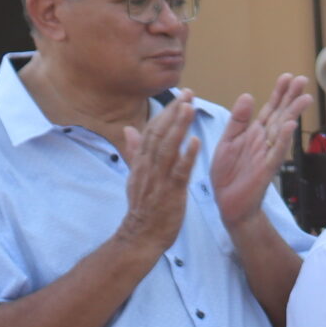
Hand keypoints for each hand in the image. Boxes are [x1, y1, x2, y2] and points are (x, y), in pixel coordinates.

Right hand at [114, 89, 202, 258]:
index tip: (180, 96)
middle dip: (174, 111)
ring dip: (179, 126)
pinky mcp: (171, 192)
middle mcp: (148, 165)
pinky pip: (179, 172)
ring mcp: (159, 178)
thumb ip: (135, 152)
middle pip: (160, 133)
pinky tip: (196, 142)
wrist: (142, 234)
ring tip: (190, 107)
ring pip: (168, 147)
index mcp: (142, 161)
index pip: (153, 130)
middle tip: (189, 92)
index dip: (166, 111)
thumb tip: (129, 129)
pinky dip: (187, 156)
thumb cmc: (143, 206)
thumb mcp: (136, 176)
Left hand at [211, 75, 309, 231]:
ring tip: (304, 97)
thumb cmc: (228, 174)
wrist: (228, 203)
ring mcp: (267, 154)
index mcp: (254, 133)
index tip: (287, 77)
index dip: (278, 93)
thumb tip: (248, 95)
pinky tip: (290, 126)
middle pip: (280, 115)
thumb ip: (238, 120)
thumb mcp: (227, 141)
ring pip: (282, 130)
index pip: (269, 109)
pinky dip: (283, 139)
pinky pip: (276, 152)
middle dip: (291, 97)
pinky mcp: (266, 169)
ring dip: (293, 114)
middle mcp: (264, 141)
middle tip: (302, 79)